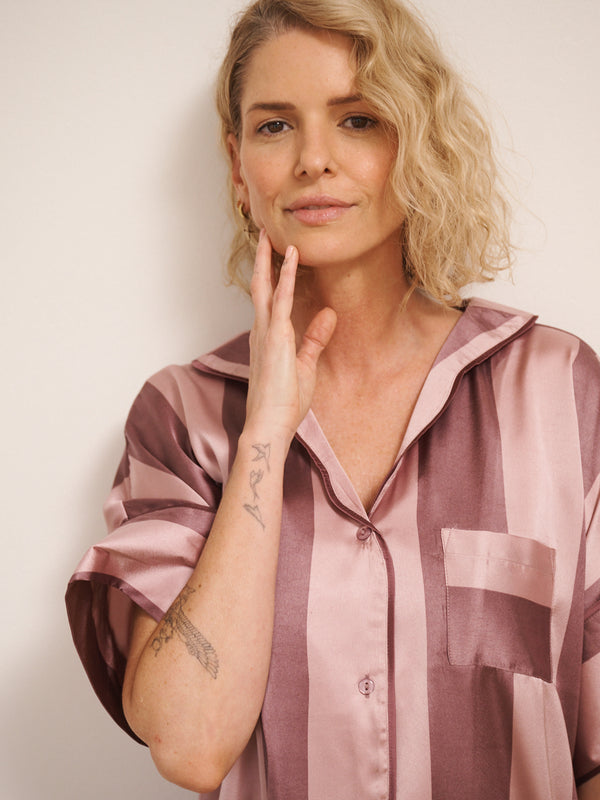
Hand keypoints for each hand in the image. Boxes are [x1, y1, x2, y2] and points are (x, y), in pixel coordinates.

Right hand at [244, 230, 336, 444]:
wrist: (270, 425)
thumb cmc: (284, 403)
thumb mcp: (305, 366)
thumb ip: (315, 338)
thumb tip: (328, 314)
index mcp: (267, 339)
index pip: (268, 300)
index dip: (270, 277)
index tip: (273, 256)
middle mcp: (261, 331)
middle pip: (260, 287)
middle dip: (262, 261)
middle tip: (264, 234)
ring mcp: (265, 333)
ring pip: (265, 287)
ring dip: (270, 260)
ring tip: (272, 235)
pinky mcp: (275, 338)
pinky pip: (280, 300)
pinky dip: (285, 277)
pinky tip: (291, 258)